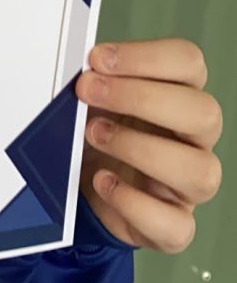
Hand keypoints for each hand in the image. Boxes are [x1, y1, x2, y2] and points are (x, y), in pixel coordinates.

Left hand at [77, 39, 221, 251]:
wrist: (84, 185)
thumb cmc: (97, 130)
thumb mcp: (92, 98)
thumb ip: (92, 80)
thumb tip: (78, 68)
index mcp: (177, 94)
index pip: (188, 63)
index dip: (146, 57)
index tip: (97, 59)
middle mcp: (192, 138)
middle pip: (204, 112)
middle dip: (140, 98)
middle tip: (88, 92)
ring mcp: (187, 185)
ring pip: (202, 171)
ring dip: (140, 149)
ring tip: (93, 135)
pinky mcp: (172, 225)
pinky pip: (175, 225)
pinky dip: (134, 203)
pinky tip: (102, 181)